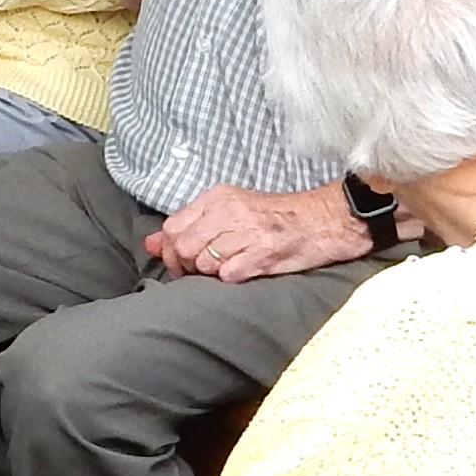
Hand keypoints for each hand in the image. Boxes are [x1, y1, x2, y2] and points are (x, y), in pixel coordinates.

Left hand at [145, 180, 368, 281]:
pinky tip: (246, 269)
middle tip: (203, 269)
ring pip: (204, 264)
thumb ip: (190, 225)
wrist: (324, 220)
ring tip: (232, 264)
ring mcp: (247, 232)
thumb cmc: (276, 217)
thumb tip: (150, 243)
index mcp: (218, 197)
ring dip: (212, 272)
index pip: (172, 227)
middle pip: (183, 248)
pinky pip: (228, 276)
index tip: (179, 259)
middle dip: (186, 266)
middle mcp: (229, 212)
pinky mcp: (262, 254)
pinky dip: (232, 278)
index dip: (170, 250)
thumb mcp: (231, 210)